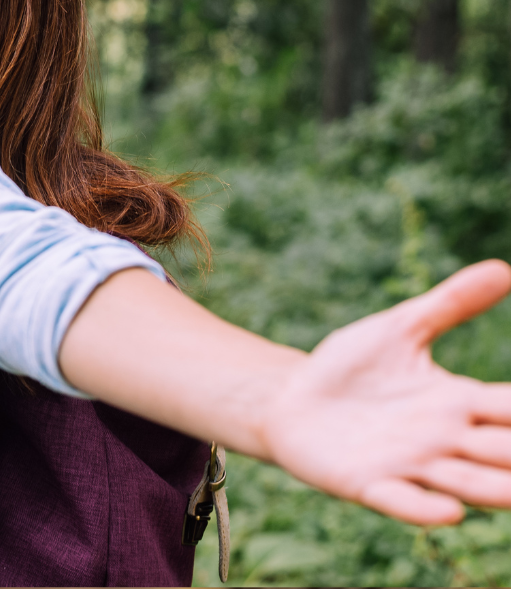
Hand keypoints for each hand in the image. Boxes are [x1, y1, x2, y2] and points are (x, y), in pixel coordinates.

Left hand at [261, 259, 510, 523]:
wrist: (290, 397)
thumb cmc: (350, 367)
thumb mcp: (401, 329)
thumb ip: (450, 304)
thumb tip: (503, 268)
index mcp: (457, 403)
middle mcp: (444, 440)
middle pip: (501, 452)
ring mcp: (409, 465)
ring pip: (466, 484)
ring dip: (494, 488)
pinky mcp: (368, 484)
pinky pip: (403, 502)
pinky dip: (425, 509)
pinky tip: (448, 510)